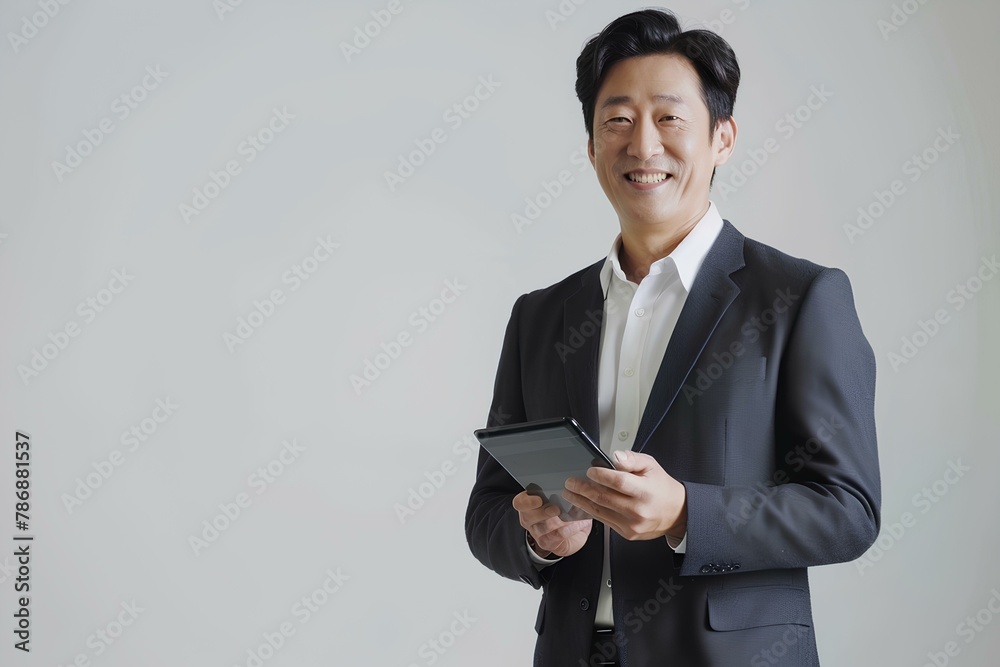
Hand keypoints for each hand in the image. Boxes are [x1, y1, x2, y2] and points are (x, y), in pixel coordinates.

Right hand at [513, 491, 592, 557]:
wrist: (571, 533)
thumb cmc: (564, 510)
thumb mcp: (560, 496)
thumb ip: (561, 490)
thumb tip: (572, 484)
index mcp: (528, 502)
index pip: (520, 502)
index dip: (527, 501)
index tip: (539, 499)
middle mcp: (529, 518)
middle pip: (529, 517)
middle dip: (543, 512)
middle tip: (557, 509)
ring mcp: (537, 532)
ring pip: (545, 527)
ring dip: (562, 521)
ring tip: (574, 516)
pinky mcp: (546, 542)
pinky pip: (558, 535)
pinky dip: (571, 528)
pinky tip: (580, 524)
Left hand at [562, 450, 686, 540]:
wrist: (676, 513)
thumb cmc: (662, 488)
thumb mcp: (651, 466)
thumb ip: (632, 459)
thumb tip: (615, 457)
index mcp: (646, 492)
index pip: (619, 482)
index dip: (601, 475)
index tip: (589, 470)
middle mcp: (639, 511)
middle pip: (604, 498)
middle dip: (583, 489)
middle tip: (570, 482)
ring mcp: (632, 525)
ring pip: (600, 511)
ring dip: (581, 501)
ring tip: (570, 492)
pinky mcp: (627, 533)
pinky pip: (604, 520)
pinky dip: (591, 511)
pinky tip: (583, 503)